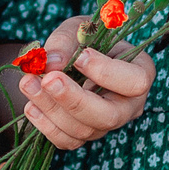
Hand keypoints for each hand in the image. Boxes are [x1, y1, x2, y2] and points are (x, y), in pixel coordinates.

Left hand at [15, 15, 154, 150]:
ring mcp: (107, 123)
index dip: (106, 72)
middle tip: (49, 79)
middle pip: (109, 115)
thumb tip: (50, 64)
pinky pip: (67, 141)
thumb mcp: (77, 28)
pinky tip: (30, 106)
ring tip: (28, 83)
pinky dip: (45, 126)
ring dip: (51, 108)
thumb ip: (64, 42)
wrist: (73, 56)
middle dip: (74, 100)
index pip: (134, 82)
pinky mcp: (85, 134)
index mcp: (140, 71)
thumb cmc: (84, 39)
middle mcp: (128, 104)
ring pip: (84, 130)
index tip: (80, 57)